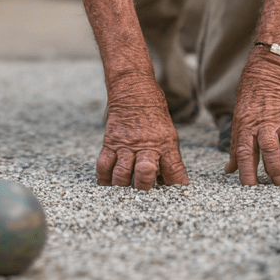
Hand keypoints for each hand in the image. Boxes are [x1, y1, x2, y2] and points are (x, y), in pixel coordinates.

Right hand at [98, 73, 189, 190]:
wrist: (133, 90)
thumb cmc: (153, 111)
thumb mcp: (168, 132)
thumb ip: (169, 156)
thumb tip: (171, 179)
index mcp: (165, 143)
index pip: (174, 170)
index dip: (175, 183)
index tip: (174, 189)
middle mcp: (146, 145)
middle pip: (144, 175)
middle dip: (144, 186)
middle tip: (143, 187)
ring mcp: (126, 144)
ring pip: (122, 173)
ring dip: (123, 183)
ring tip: (125, 184)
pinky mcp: (111, 142)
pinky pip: (104, 164)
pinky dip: (104, 176)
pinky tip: (108, 181)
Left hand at [225, 48, 279, 184]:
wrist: (268, 73)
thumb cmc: (249, 100)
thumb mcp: (237, 121)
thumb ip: (236, 148)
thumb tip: (229, 170)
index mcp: (245, 127)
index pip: (244, 153)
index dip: (247, 171)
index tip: (250, 187)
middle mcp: (262, 125)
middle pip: (268, 150)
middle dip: (273, 170)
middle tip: (276, 184)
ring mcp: (279, 122)